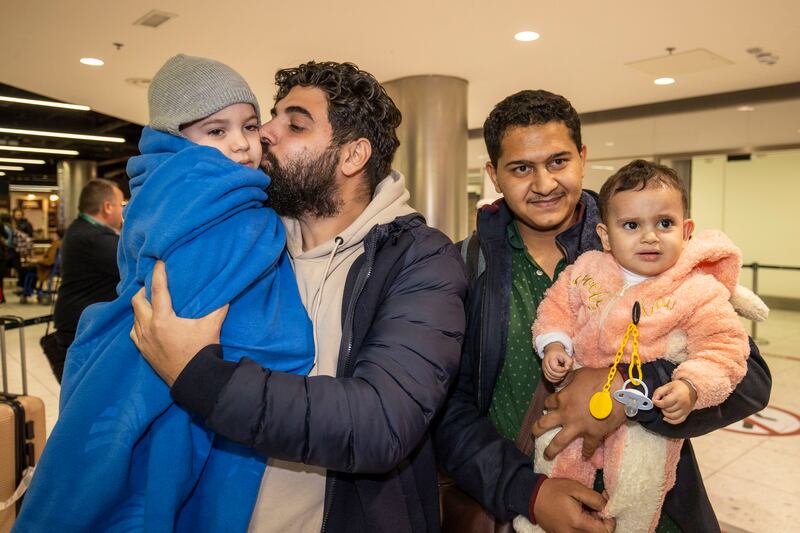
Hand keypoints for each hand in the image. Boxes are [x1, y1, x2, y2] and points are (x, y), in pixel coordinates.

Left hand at [130, 261, 228, 385]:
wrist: (194, 380)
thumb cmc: (202, 351)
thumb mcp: (212, 326)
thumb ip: (218, 307)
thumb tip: (226, 292)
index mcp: (163, 319)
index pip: (157, 289)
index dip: (158, 273)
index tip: (158, 262)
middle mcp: (148, 328)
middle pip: (137, 301)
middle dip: (144, 290)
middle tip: (154, 284)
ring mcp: (143, 341)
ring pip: (134, 316)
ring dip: (141, 306)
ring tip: (151, 302)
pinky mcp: (143, 351)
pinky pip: (134, 331)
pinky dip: (139, 322)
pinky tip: (148, 323)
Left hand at [532, 367, 625, 459]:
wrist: (620, 390)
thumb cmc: (599, 379)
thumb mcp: (579, 374)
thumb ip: (569, 379)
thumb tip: (563, 381)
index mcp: (562, 398)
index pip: (548, 403)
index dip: (548, 404)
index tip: (549, 407)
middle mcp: (566, 414)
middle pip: (544, 423)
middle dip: (537, 429)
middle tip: (534, 434)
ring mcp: (578, 426)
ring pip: (559, 441)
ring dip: (551, 449)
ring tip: (546, 455)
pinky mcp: (593, 434)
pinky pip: (588, 447)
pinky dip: (587, 453)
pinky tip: (584, 457)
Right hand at [534, 478, 613, 532]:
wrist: (531, 497)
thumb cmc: (554, 490)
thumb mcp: (576, 488)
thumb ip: (594, 498)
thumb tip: (607, 507)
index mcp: (577, 522)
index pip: (605, 531)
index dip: (610, 521)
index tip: (604, 507)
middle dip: (602, 522)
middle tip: (595, 507)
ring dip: (593, 525)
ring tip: (587, 511)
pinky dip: (584, 527)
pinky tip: (580, 515)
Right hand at [543, 344, 573, 382]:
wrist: (552, 351)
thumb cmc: (559, 353)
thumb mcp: (565, 354)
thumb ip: (569, 361)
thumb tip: (567, 368)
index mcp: (550, 358)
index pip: (555, 368)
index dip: (562, 370)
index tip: (567, 368)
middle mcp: (545, 363)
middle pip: (552, 373)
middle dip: (561, 374)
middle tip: (566, 372)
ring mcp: (544, 368)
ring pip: (550, 377)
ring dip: (558, 378)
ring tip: (563, 374)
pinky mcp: (544, 371)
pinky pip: (548, 378)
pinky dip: (554, 380)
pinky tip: (560, 377)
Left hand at [653, 379, 696, 424]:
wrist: (692, 389)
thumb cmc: (679, 386)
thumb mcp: (668, 386)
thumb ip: (659, 392)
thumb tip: (654, 400)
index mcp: (678, 395)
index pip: (665, 403)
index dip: (657, 403)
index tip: (655, 401)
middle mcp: (682, 404)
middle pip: (668, 410)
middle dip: (662, 407)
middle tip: (662, 403)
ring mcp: (685, 410)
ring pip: (672, 417)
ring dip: (665, 414)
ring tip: (665, 408)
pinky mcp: (687, 414)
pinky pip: (678, 421)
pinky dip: (671, 421)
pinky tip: (666, 417)